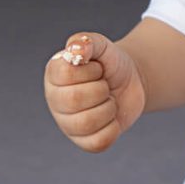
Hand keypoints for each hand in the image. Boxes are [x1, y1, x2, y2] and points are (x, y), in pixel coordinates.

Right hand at [44, 31, 146, 152]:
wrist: (131, 81)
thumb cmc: (110, 63)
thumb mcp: (101, 46)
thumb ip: (87, 42)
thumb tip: (76, 49)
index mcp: (54, 75)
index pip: (66, 75)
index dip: (91, 71)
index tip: (97, 68)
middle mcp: (56, 101)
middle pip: (74, 100)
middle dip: (100, 90)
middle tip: (104, 85)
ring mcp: (68, 124)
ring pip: (86, 123)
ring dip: (108, 109)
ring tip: (108, 100)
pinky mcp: (85, 142)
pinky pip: (99, 141)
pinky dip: (113, 128)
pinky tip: (111, 117)